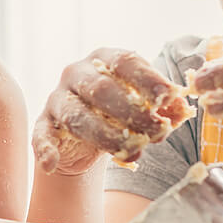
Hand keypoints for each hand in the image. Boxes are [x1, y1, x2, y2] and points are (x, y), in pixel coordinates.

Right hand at [30, 48, 190, 175]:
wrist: (89, 133)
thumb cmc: (122, 111)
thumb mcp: (144, 104)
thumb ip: (163, 105)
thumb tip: (182, 108)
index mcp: (104, 59)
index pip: (125, 61)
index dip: (148, 79)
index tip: (169, 97)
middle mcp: (77, 73)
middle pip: (102, 90)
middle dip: (133, 113)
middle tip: (158, 132)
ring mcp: (58, 98)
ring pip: (77, 116)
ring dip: (106, 136)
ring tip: (133, 152)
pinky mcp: (45, 123)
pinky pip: (41, 135)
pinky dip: (45, 149)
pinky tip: (51, 164)